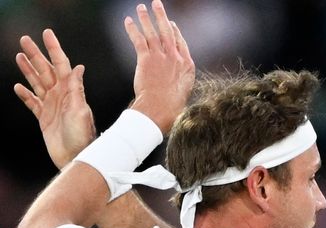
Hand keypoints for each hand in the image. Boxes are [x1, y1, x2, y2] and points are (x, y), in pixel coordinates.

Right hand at [14, 29, 95, 168]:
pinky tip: (18, 87)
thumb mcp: (81, 111)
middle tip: (24, 39)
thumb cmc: (83, 137)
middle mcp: (61, 96)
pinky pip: (32, 103)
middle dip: (35, 55)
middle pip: (45, 70)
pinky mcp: (44, 119)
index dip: (54, 49)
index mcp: (70, 91)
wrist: (77, 158)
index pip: (61, 65)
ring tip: (19, 56)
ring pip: (37, 83)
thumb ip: (77, 90)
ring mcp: (52, 106)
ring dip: (28, 70)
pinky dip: (25, 95)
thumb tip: (79, 68)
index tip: (47, 34)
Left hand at [125, 0, 194, 132]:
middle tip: (156, 3)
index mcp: (187, 66)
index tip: (171, 24)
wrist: (161, 108)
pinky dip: (133, 29)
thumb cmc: (172, 106)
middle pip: (168, 31)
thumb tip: (175, 81)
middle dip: (161, 16)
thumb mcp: (183, 92)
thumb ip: (179, 80)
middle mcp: (175, 58)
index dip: (175, 32)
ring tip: (141, 7)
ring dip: (146, 18)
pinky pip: (139, 40)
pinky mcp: (146, 59)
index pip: (180, 43)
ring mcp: (161, 57)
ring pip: (153, 32)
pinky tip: (128, 21)